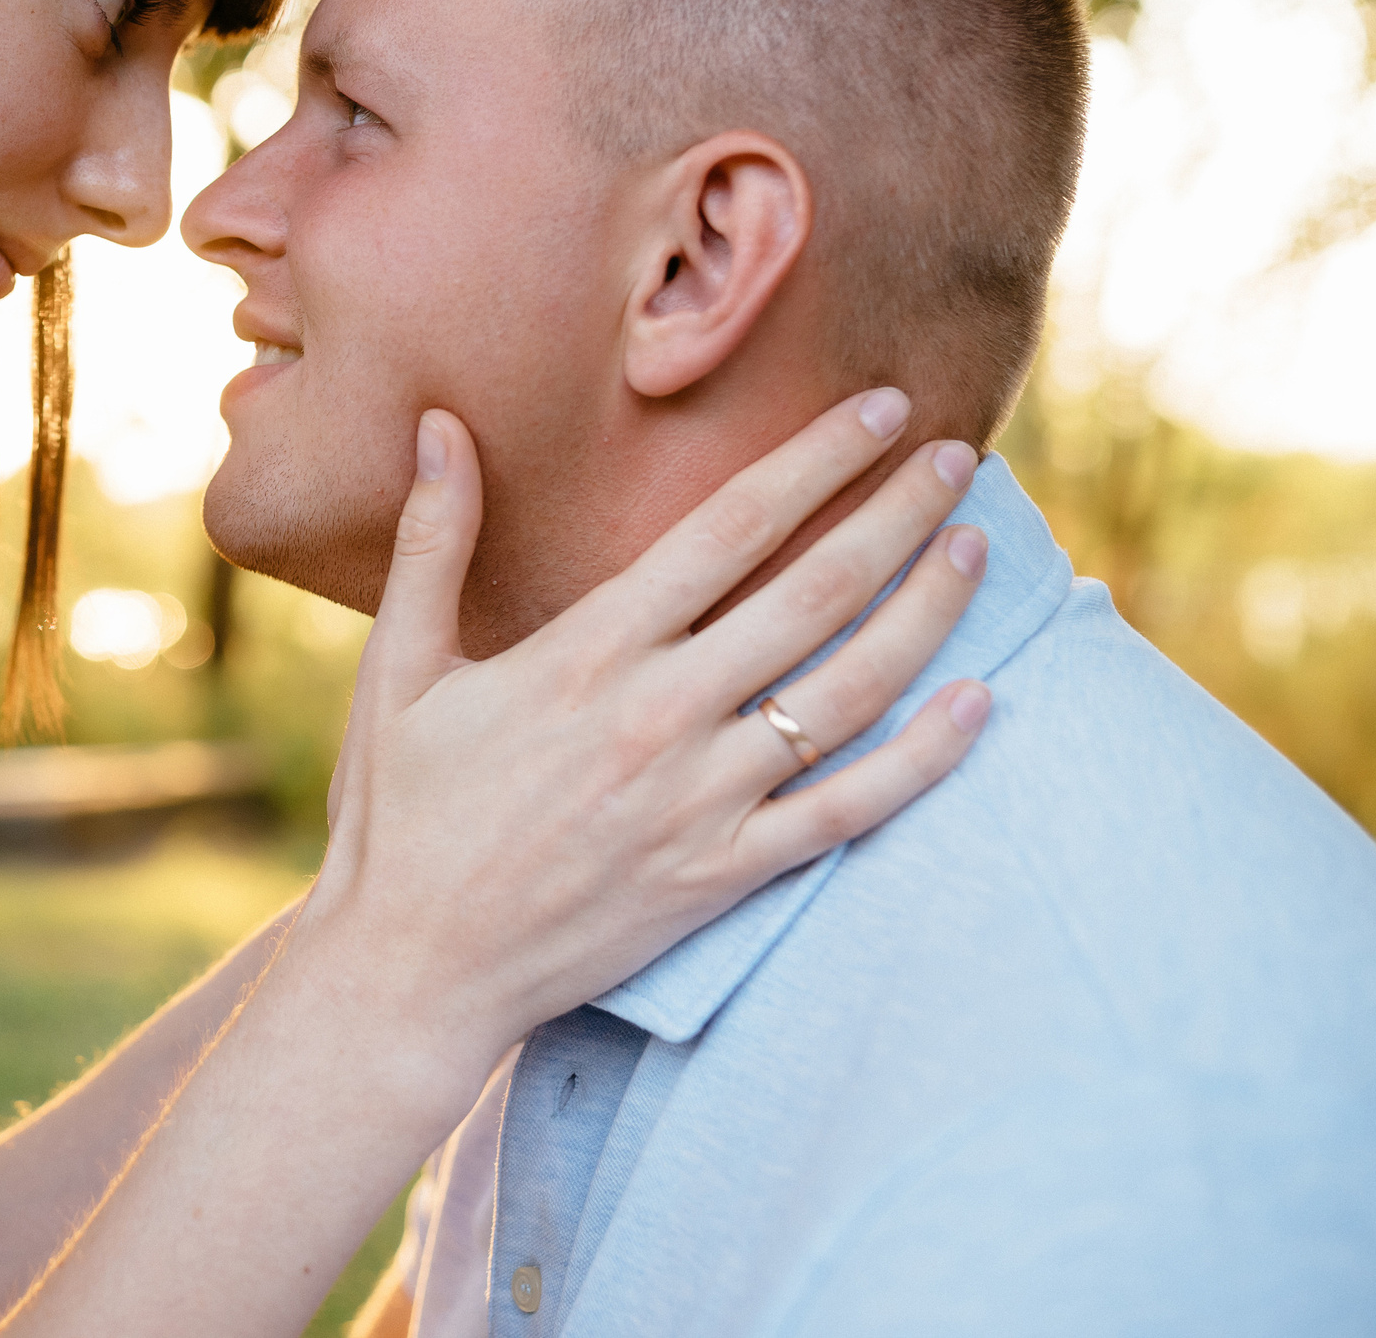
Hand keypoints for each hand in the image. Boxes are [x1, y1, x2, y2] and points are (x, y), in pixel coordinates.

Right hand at [304, 389, 990, 1102]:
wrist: (409, 969)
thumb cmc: (397, 814)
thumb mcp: (398, 667)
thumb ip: (432, 541)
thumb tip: (439, 425)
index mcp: (584, 651)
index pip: (728, 527)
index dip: (814, 457)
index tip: (878, 406)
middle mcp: (657, 715)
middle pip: (813, 591)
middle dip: (898, 513)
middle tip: (958, 455)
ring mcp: (700, 801)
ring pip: (849, 690)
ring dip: (926, 611)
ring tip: (974, 551)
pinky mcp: (722, 876)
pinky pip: (848, 811)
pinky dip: (924, 758)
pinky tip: (978, 704)